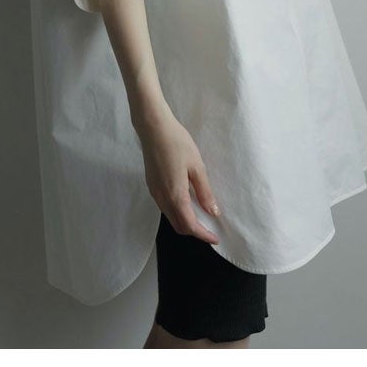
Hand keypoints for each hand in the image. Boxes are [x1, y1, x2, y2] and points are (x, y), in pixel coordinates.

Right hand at [136, 107, 220, 244]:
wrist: (153, 128)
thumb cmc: (177, 143)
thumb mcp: (196, 166)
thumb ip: (204, 192)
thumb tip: (213, 212)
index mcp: (175, 195)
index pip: (189, 225)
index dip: (203, 235)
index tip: (215, 238)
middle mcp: (162, 198)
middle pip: (178, 225)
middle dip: (194, 231)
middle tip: (210, 228)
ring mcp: (154, 192)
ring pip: (170, 216)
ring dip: (184, 221)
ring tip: (200, 215)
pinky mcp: (151, 185)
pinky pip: (164, 206)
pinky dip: (176, 211)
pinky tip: (186, 201)